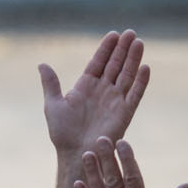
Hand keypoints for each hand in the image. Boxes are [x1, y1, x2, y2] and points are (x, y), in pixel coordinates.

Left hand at [40, 32, 149, 161]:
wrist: (75, 154)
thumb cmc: (62, 133)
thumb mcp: (53, 105)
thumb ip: (50, 84)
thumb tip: (42, 63)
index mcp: (86, 86)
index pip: (99, 62)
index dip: (106, 48)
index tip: (114, 34)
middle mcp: (102, 91)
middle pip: (115, 65)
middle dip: (123, 49)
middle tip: (131, 32)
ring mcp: (114, 101)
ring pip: (126, 75)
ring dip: (133, 59)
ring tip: (139, 42)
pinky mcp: (124, 113)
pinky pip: (134, 95)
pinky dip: (141, 82)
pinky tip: (145, 67)